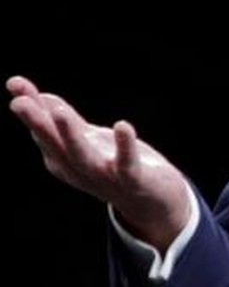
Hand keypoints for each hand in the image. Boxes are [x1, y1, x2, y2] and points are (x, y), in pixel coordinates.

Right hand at [7, 76, 190, 251]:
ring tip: (61, 112)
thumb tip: (41, 96)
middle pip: (54, 145)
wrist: (155, 204)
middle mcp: (79, 169)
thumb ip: (67, 121)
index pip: (43, 129)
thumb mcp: (89, 142)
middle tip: (19, 102)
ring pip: (82, 157)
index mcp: (64, 159)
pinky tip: (123, 126)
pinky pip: (127, 164)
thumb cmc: (117, 168)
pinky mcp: (133, 180)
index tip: (14, 82)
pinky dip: (124, 147)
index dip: (30, 106)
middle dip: (37, 123)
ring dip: (70, 136)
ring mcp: (105, 176)